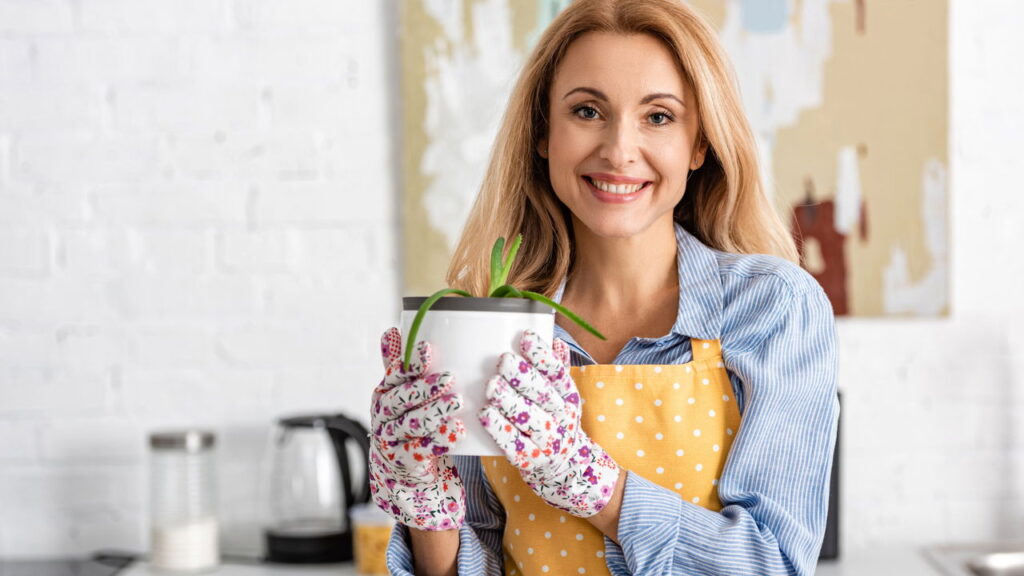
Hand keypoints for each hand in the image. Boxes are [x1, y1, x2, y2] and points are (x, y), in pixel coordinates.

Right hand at [368, 327, 465, 530]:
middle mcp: (384, 416)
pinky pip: (422, 450)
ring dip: (435, 412)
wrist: (402, 470)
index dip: (410, 362)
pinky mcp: (405, 462)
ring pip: (412, 424)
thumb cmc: (407, 422)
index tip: (428, 349)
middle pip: (402, 399)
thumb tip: (391, 330)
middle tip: (449, 377)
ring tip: (457, 402)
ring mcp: (392, 440)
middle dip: (425, 388)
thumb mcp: (401, 394)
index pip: (395, 375)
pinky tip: (457, 431)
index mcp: (384, 393)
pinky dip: (441, 440)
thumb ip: (399, 366)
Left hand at [479, 329, 619, 517]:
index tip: (525, 337)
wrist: (564, 467)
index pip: (558, 373)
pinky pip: (515, 445)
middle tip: (502, 360)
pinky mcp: (531, 460)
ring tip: (491, 385)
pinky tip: (484, 414)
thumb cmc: (553, 420)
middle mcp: (561, 418)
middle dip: (522, 377)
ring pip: (530, 419)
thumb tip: (554, 338)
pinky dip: (499, 430)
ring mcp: (548, 441)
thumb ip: (557, 368)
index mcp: (567, 396)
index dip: (543, 355)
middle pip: (543, 395)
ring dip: (509, 401)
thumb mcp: (561, 395)